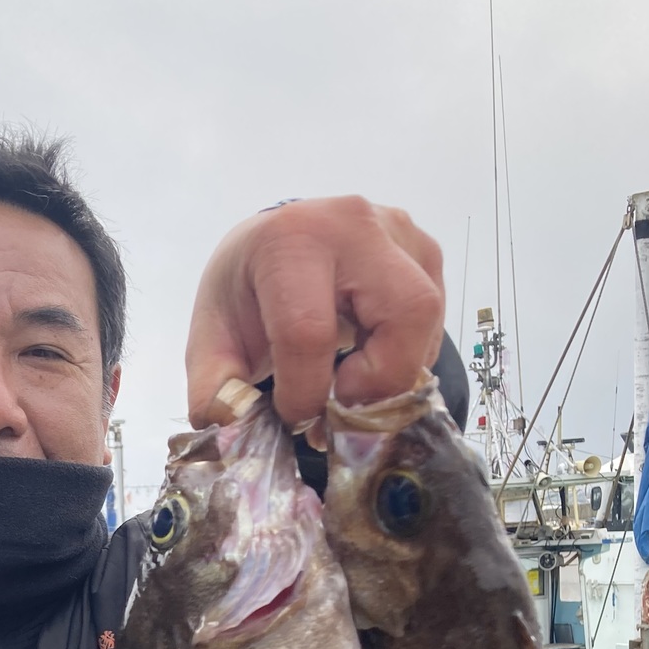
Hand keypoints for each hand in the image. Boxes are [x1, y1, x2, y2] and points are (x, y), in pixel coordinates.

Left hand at [185, 197, 444, 433]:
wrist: (275, 246)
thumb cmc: (246, 292)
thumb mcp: (213, 336)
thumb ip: (215, 388)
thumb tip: (229, 424)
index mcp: (292, 241)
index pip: (311, 332)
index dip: (306, 393)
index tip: (295, 418)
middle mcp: (355, 224)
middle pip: (405, 313)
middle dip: (379, 381)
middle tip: (343, 406)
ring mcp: (400, 234)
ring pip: (429, 319)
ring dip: (397, 371)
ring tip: (353, 385)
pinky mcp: (425, 252)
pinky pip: (435, 321)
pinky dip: (407, 356)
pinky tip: (372, 360)